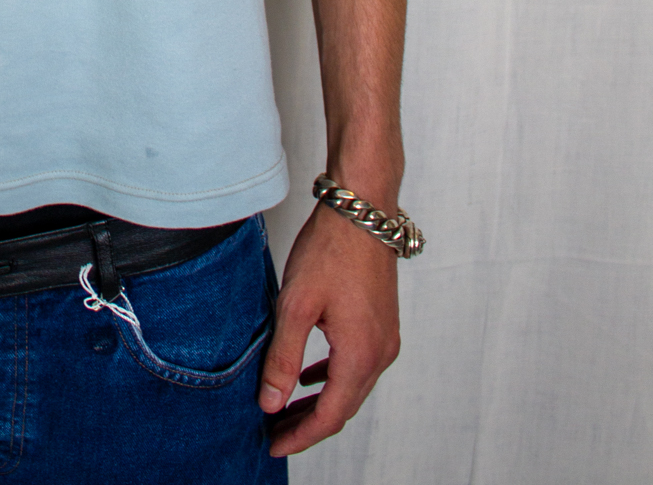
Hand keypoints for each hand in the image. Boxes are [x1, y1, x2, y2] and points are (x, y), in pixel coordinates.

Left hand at [258, 203, 400, 457]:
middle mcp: (380, 354)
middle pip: (343, 407)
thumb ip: (284, 357)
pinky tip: (311, 377)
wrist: (362, 210)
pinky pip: (357, 365)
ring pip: (351, 387)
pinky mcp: (383, 324)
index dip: (300, 436)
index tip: (273, 446)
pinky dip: (332, 378)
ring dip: (320, 402)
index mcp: (360, 355)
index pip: (330, 416)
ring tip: (286, 410)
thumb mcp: (297, 304)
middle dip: (308, 424)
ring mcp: (386, 339)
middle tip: (274, 433)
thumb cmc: (330, 250)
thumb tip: (270, 403)